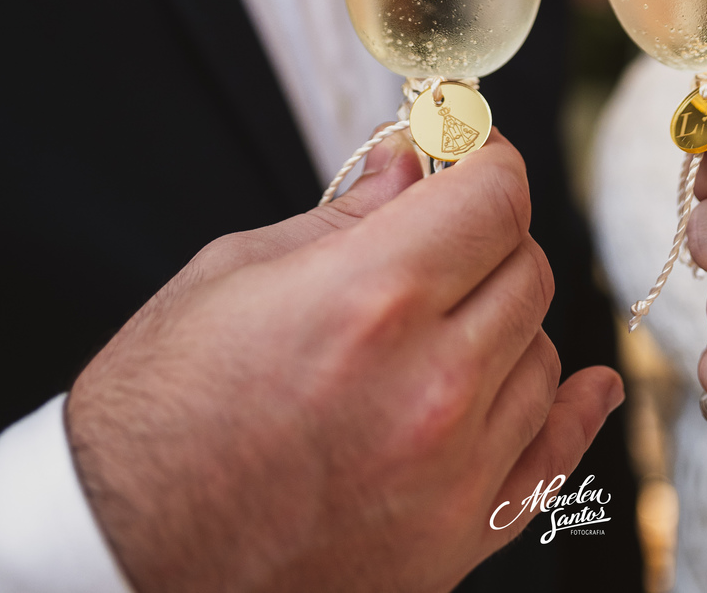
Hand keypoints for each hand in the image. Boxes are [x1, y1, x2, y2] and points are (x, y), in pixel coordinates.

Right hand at [67, 132, 622, 592]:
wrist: (121, 560)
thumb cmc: (158, 409)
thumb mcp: (235, 275)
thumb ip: (344, 216)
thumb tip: (411, 159)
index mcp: (374, 297)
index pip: (497, 195)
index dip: (485, 159)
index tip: (468, 155)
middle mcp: (432, 383)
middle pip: (526, 267)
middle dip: (488, 235)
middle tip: (443, 233)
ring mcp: (452, 472)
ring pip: (540, 353)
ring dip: (504, 322)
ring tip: (440, 322)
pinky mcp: (455, 542)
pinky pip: (552, 459)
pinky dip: (572, 413)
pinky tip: (585, 385)